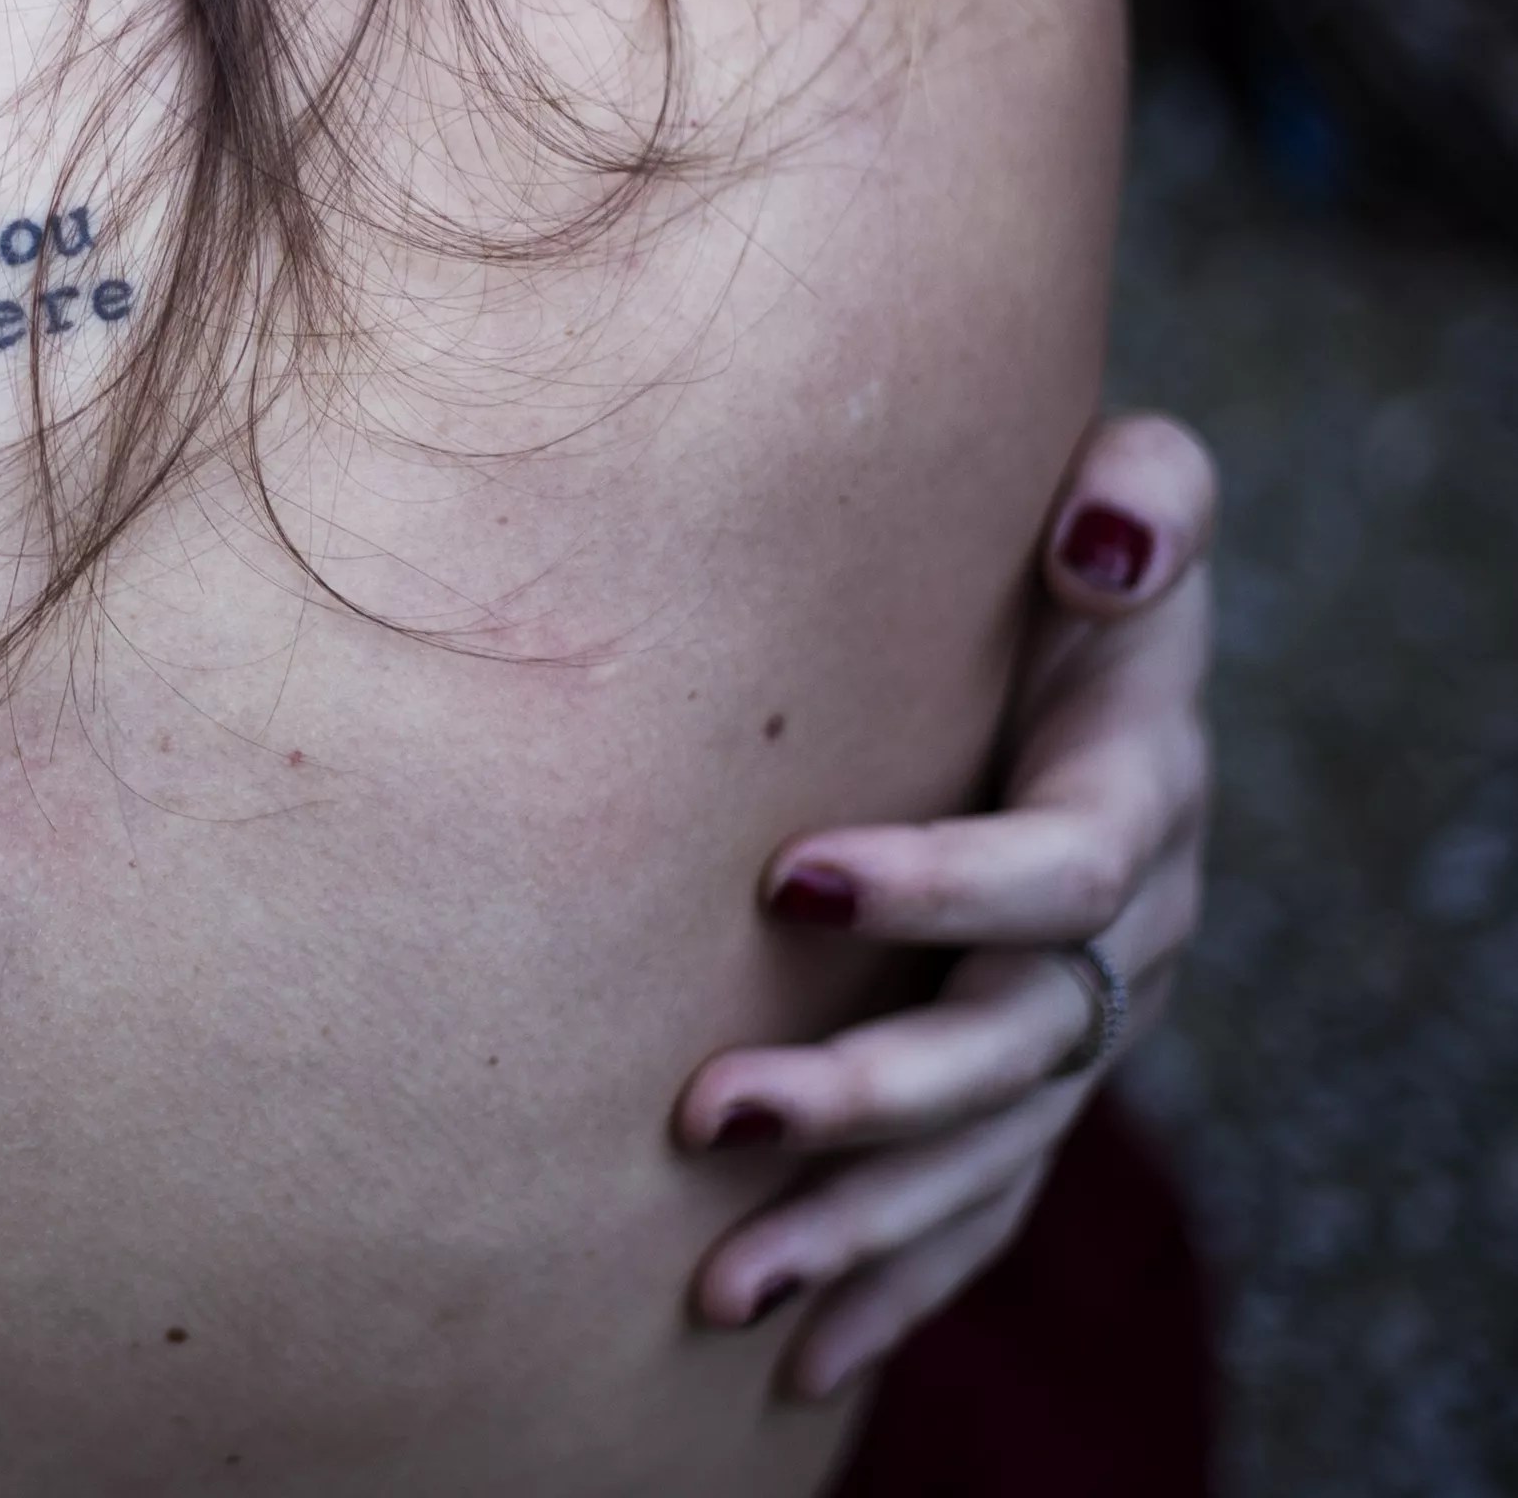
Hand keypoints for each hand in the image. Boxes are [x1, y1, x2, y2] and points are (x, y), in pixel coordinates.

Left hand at [673, 413, 1215, 1400]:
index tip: (788, 874)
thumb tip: (1106, 534)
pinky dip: (894, 1286)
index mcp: (1133, 803)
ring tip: (716, 1284)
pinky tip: (796, 1361)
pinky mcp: (1030, 1088)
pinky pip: (977, 1213)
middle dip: (869, 1094)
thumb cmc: (1066, 555)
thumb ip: (1144, 498)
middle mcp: (1123, 942)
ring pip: (980, 1160)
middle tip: (711, 1112)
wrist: (1073, 633)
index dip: (942, 884)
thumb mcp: (1130, 495)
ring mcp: (1077, 1031)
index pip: (1056, 872)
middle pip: (1012, 1050)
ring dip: (854, 1227)